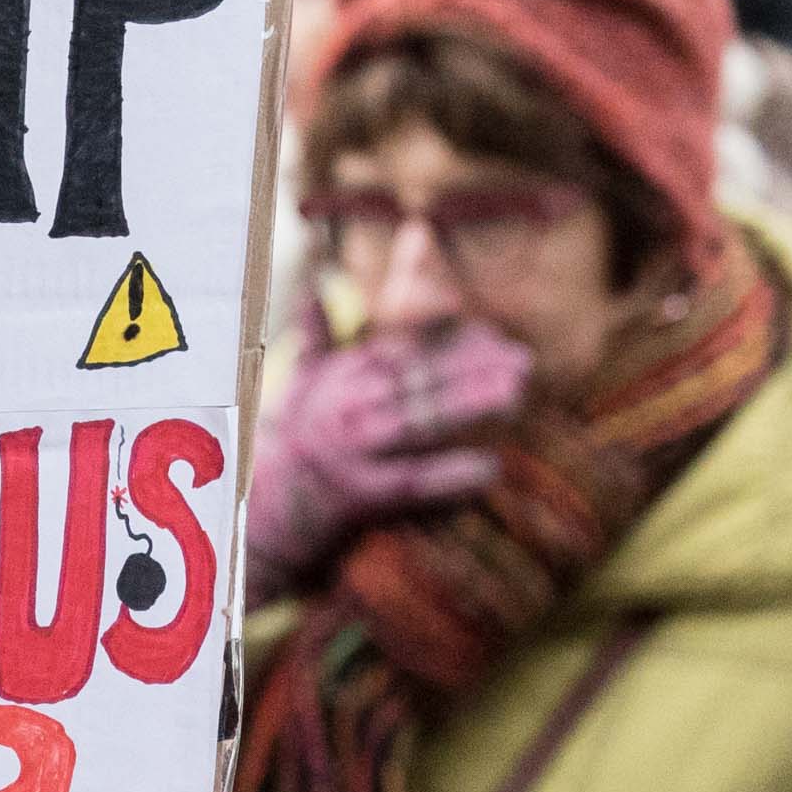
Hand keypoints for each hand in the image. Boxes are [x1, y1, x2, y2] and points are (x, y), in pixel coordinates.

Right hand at [248, 324, 530, 587]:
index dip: (452, 338)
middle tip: (525, 361)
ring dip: (466, 407)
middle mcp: (349, 408)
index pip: (405, 347)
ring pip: (418, 422)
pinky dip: (450, 476)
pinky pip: (413, 483)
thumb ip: (319, 333)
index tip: (495, 334)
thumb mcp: (304, 383)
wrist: (266, 511)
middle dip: (473, 367)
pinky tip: (490, 468)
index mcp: (344, 376)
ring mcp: (355, 451)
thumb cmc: (297, 441)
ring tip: (515, 395)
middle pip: (419, 379)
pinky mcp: (362, 496)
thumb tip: (314, 281)